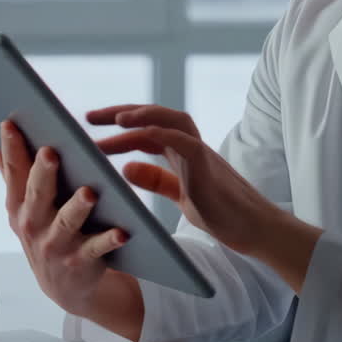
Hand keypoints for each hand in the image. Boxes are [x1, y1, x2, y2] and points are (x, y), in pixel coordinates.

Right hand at [0, 119, 129, 317]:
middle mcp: (33, 224)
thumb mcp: (21, 207)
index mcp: (19, 205)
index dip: (11, 148)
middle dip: (43, 174)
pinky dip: (110, 240)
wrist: (64, 286)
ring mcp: (56, 244)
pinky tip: (122, 231)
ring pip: (67, 221)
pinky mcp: (81, 261)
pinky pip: (97, 248)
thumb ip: (9, 171)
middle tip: (51, 153)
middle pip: (38, 194)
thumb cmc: (44, 233)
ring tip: (89, 192)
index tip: (10, 123)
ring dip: (78, 207)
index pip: (14, 172)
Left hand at [86, 105, 281, 256]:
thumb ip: (157, 180)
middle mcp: (189, 146)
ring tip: (114, 119)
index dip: (118, 127)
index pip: (145, 130)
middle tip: (89, 117)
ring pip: (171, 119)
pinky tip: (140, 132)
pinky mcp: (207, 164)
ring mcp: (199, 152)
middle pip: (154, 116)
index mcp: (181, 153)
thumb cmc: (221, 212)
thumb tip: (127, 167)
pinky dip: (162, 131)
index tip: (89, 130)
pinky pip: (184, 140)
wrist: (253, 228)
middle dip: (121, 113)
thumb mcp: (181, 196)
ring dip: (142, 115)